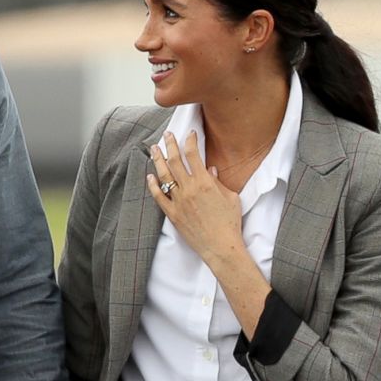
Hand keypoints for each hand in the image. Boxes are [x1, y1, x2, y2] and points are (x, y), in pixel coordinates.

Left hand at [149, 130, 271, 338]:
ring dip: (158, 160)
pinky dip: (153, 185)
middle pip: (174, 161)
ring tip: (154, 149)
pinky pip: (158, 197)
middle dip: (170, 145)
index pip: (193, 155)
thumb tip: (210, 169)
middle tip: (167, 135)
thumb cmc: (230, 223)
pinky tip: (149, 176)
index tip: (189, 134)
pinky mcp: (172, 214)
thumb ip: (218, 182)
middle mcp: (189, 189)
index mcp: (205, 182)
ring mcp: (179, 202)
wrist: (221, 246)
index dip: (189, 141)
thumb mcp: (231, 198)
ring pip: (164, 176)